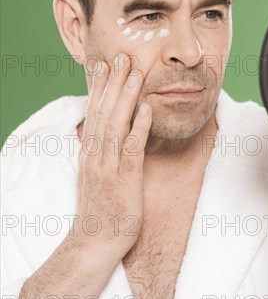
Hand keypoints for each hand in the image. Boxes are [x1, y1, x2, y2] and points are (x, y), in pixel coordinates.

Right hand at [73, 54, 151, 258]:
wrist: (95, 242)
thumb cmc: (101, 208)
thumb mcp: (96, 174)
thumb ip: (101, 151)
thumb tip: (107, 131)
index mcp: (89, 151)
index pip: (93, 112)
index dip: (99, 87)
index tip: (105, 64)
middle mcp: (95, 154)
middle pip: (105, 111)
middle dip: (114, 83)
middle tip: (122, 56)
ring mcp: (108, 166)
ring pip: (116, 124)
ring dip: (126, 97)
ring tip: (135, 73)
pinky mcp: (124, 180)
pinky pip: (131, 149)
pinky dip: (139, 127)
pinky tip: (146, 109)